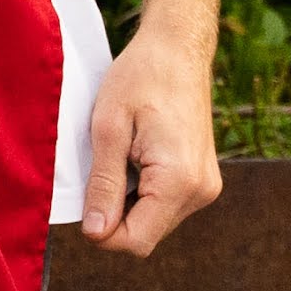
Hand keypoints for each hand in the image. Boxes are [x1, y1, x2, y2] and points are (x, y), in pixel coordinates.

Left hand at [75, 19, 224, 256]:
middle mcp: (201, 190)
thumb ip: (103, 185)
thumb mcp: (108, 129)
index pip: (136, 241)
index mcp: (180, 180)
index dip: (102, 231)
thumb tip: (95, 233)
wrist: (177, 49)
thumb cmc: (141, 78)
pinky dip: (142, 192)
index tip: (84, 198)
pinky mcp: (202, 179)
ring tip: (119, 157)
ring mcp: (206, 186)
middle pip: (145, 234)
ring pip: (154, 221)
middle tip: (99, 167)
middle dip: (114, 214)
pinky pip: (164, 204)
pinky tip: (134, 157)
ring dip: (127, 202)